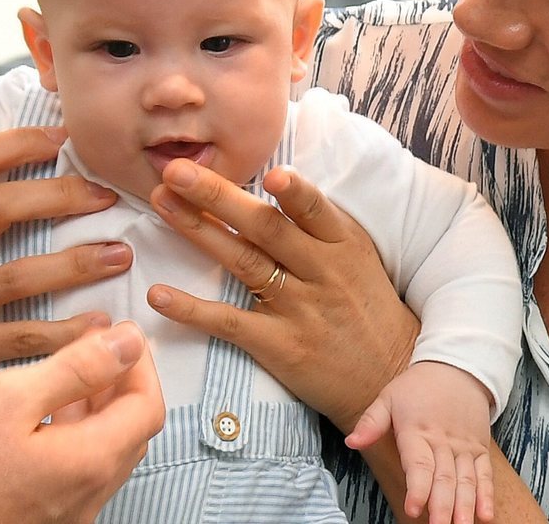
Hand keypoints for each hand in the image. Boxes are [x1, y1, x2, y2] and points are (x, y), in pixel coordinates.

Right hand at [0, 125, 132, 460]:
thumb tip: (48, 157)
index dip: (18, 142)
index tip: (65, 138)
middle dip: (62, 195)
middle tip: (108, 197)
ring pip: (18, 274)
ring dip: (78, 263)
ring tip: (120, 255)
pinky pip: (23, 335)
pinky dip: (67, 330)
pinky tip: (100, 324)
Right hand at [0, 322, 164, 523]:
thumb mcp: (11, 398)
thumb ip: (76, 368)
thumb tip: (127, 343)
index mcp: (91, 461)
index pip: (147, 405)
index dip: (139, 363)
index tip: (119, 332)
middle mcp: (90, 495)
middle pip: (132, 430)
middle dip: (122, 382)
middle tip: (97, 345)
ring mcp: (69, 513)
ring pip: (104, 450)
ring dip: (98, 407)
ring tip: (68, 370)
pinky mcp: (44, 518)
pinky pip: (77, 470)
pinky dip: (74, 432)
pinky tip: (41, 414)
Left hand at [144, 160, 418, 433]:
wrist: (390, 377)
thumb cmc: (367, 308)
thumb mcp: (358, 257)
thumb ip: (319, 224)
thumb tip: (271, 179)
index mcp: (343, 243)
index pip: (315, 210)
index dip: (294, 192)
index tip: (268, 172)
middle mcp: (322, 271)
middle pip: (265, 228)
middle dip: (218, 195)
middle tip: (176, 170)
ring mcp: (299, 309)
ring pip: (243, 262)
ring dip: (197, 230)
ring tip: (162, 204)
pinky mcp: (280, 346)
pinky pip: (229, 323)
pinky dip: (191, 309)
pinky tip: (158, 294)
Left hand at [347, 361, 495, 522]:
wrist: (456, 368)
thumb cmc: (417, 386)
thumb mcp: (388, 397)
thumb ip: (371, 423)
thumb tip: (352, 442)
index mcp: (417, 431)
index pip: (419, 465)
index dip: (417, 488)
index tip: (413, 509)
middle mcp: (443, 441)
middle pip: (444, 478)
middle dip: (442, 506)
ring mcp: (464, 447)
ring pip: (466, 480)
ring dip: (465, 505)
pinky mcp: (479, 449)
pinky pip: (484, 474)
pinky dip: (486, 494)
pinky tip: (485, 514)